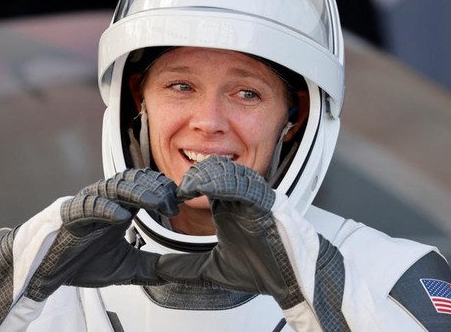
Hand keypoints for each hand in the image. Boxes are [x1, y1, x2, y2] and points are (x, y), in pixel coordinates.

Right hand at [25, 168, 178, 299]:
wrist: (48, 275)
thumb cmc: (82, 263)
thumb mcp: (126, 266)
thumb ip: (150, 264)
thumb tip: (176, 271)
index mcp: (118, 207)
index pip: (143, 185)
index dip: (162, 189)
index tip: (180, 203)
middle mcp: (104, 201)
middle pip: (132, 181)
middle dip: (155, 188)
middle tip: (172, 204)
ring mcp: (86, 205)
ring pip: (113, 188)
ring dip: (137, 193)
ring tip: (156, 202)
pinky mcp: (69, 216)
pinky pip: (87, 206)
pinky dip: (105, 209)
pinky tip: (121, 217)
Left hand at [155, 156, 306, 308]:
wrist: (292, 279)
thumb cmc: (265, 268)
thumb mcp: (212, 269)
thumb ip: (185, 267)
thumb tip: (158, 270)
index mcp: (229, 207)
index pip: (205, 182)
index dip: (185, 186)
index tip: (168, 200)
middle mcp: (241, 198)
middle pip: (214, 170)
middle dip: (192, 177)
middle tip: (174, 192)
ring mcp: (254, 197)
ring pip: (228, 171)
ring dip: (203, 177)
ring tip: (185, 189)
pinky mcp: (265, 203)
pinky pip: (243, 184)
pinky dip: (222, 183)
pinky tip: (204, 189)